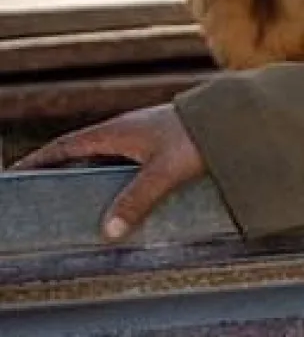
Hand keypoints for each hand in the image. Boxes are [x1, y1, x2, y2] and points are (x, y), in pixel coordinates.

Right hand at [9, 104, 204, 241]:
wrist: (239, 114)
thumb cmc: (200, 135)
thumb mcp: (165, 170)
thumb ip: (138, 200)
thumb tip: (109, 231)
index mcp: (116, 131)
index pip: (66, 146)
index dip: (41, 159)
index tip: (18, 173)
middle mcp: (127, 129)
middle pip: (83, 150)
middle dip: (61, 168)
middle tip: (43, 189)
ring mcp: (145, 133)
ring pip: (107, 155)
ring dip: (90, 171)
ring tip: (78, 197)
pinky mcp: (164, 140)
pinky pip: (128, 159)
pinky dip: (117, 174)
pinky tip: (124, 191)